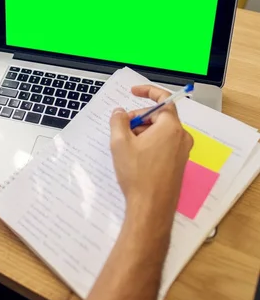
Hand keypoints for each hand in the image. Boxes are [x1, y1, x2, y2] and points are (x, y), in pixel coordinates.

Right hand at [110, 85, 192, 219]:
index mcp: (171, 128)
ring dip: (142, 132)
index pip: (163, 99)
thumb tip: (119, 112)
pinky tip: (135, 156)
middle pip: (159, 116)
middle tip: (122, 126)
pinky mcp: (177, 163)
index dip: (148, 92)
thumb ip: (118, 121)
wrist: (151, 207)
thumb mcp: (120, 142)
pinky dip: (149, 143)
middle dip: (139, 118)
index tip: (134, 91)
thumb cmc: (138, 175)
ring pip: (160, 131)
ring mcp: (181, 152)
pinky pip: (163, 144)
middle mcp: (181, 138)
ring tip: (126, 145)